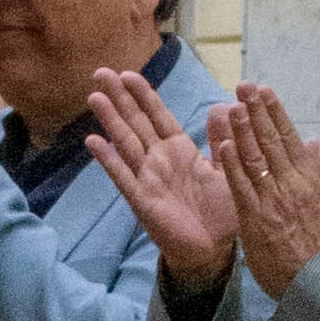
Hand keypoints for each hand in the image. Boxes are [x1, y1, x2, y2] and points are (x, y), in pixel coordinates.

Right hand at [85, 62, 239, 295]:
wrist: (214, 248)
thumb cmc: (221, 211)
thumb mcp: (227, 168)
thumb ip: (222, 138)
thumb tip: (223, 105)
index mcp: (180, 150)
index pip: (158, 115)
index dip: (143, 94)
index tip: (128, 73)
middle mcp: (159, 159)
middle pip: (135, 122)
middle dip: (119, 97)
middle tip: (101, 72)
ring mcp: (147, 178)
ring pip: (125, 142)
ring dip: (110, 120)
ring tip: (94, 96)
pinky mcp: (142, 199)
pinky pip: (122, 176)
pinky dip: (108, 159)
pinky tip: (93, 141)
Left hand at [212, 85, 319, 304]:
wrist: (312, 279)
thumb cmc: (314, 244)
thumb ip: (315, 172)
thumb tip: (317, 143)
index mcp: (308, 179)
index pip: (290, 138)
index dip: (276, 112)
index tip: (265, 90)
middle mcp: (292, 184)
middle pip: (272, 141)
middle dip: (258, 111)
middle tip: (245, 85)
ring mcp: (273, 199)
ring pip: (257, 157)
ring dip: (244, 130)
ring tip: (234, 104)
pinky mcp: (256, 217)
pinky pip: (242, 186)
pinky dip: (233, 165)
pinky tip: (224, 145)